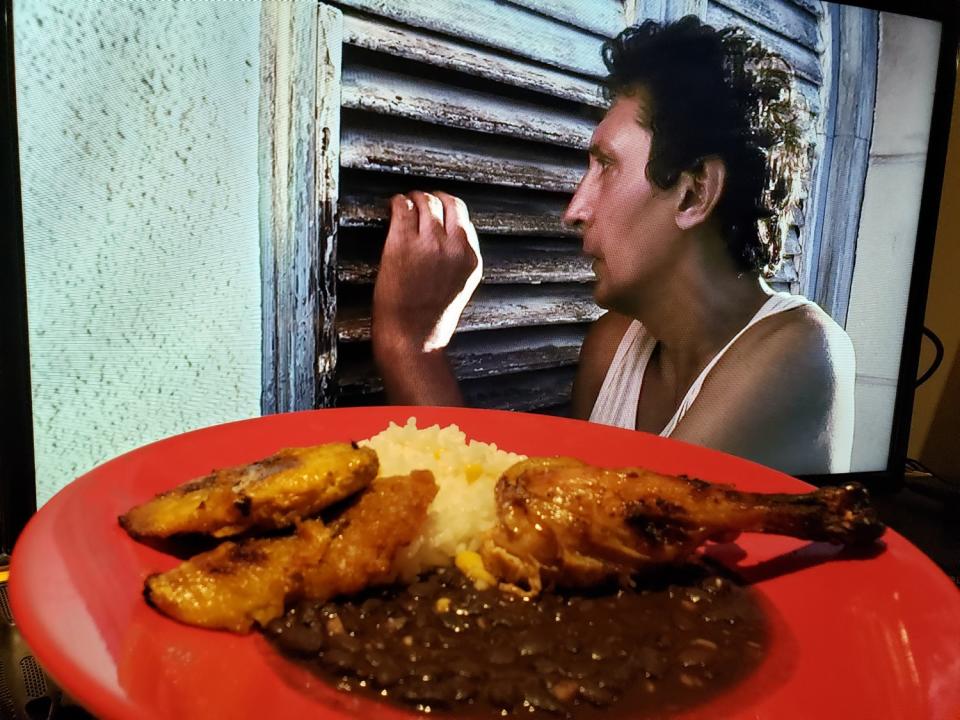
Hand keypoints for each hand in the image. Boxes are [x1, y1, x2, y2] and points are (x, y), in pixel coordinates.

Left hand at [372, 191, 482, 353]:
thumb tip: (450, 238)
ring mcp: (429, 243)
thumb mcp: (459, 287)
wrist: (411, 338)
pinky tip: (392, 206)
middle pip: (447, 203)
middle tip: (419, 202)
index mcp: (471, 259)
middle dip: (432, 199)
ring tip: (404, 203)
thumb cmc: (429, 320)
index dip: (448, 211)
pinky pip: (402, 207)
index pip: (464, 219)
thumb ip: (459, 260)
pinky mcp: (402, 243)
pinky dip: (396, 202)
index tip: (437, 211)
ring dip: (413, 199)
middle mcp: (454, 247)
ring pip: (424, 201)